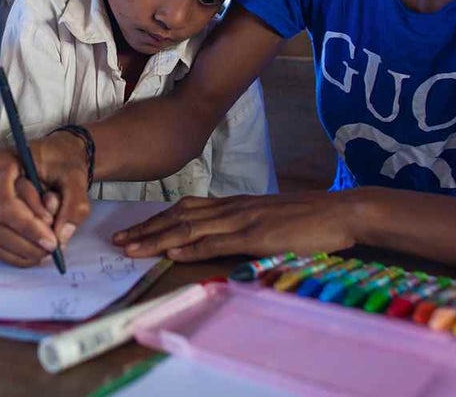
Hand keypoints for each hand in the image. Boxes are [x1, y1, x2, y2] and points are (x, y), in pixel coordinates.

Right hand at [0, 134, 91, 266]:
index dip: (28, 227)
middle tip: (54, 248)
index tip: (53, 241)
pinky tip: (35, 251)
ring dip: (23, 251)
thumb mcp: (75, 177)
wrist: (52, 156)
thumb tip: (61, 237)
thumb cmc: (61, 161)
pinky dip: (15, 254)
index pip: (5, 204)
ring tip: (48, 249)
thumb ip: (73, 205)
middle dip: (28, 242)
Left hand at [112, 191, 367, 261]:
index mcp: (233, 203)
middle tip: (116, 240)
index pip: (184, 209)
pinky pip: (217, 242)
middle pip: (178, 217)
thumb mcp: (267, 217)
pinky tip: (172, 252)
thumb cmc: (307, 218)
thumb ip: (241, 223)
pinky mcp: (255, 235)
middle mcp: (231, 208)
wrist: (339, 211)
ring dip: (156, 239)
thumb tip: (218, 235)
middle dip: (144, 230)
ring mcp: (242, 220)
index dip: (155, 219)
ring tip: (130, 248)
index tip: (131, 229)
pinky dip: (191, 247)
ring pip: (189, 229)